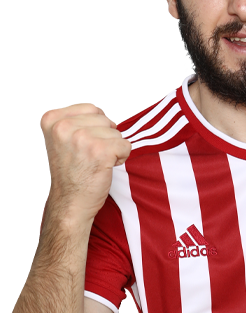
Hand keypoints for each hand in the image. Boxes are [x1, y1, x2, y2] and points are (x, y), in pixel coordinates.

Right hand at [40, 105, 130, 221]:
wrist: (71, 202)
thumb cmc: (72, 174)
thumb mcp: (66, 140)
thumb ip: (83, 123)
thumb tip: (113, 114)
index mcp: (53, 120)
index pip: (92, 110)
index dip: (95, 129)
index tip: (83, 147)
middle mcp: (64, 126)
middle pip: (105, 120)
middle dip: (105, 139)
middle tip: (90, 158)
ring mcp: (82, 138)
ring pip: (116, 133)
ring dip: (113, 149)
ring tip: (96, 163)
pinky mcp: (100, 151)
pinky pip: (126, 145)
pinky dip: (122, 157)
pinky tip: (106, 168)